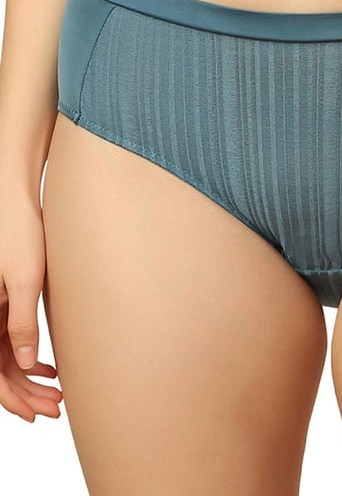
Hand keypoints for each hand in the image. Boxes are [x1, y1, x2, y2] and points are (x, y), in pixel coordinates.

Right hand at [0, 193, 62, 421]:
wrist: (16, 203)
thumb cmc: (18, 236)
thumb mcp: (25, 282)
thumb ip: (22, 323)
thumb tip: (29, 364)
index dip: (11, 399)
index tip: (34, 415)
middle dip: (25, 395)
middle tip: (56, 408)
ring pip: (6, 359)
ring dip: (30, 379)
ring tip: (59, 394)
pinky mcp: (2, 303)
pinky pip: (11, 341)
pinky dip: (29, 359)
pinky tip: (51, 369)